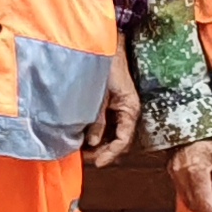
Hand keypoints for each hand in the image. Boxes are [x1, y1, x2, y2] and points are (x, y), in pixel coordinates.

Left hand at [85, 54, 142, 169]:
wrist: (107, 48)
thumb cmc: (107, 67)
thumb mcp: (99, 96)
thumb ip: (97, 119)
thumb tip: (92, 142)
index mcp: (130, 110)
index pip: (123, 140)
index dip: (110, 154)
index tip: (97, 163)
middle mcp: (128, 112)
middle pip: (119, 141)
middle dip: (103, 152)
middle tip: (84, 159)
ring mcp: (121, 109)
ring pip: (112, 135)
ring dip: (99, 144)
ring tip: (81, 151)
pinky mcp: (112, 106)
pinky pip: (108, 125)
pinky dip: (97, 133)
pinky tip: (83, 137)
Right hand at [169, 137, 211, 211]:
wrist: (186, 115)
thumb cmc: (211, 132)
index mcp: (196, 171)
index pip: (205, 204)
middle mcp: (182, 175)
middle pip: (195, 206)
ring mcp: (174, 173)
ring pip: (187, 201)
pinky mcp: (172, 171)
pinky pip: (182, 193)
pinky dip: (194, 202)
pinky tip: (203, 204)